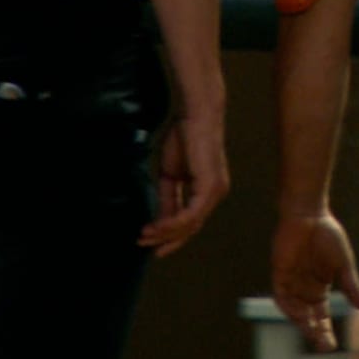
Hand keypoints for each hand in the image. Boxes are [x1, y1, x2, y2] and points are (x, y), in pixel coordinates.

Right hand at [138, 115, 229, 256]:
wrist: (194, 115)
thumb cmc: (183, 138)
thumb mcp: (170, 174)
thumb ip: (168, 198)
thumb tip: (159, 221)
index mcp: (208, 190)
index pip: (190, 220)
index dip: (170, 234)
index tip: (149, 241)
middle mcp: (216, 193)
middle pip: (191, 227)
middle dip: (166, 239)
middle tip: (143, 244)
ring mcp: (215, 191)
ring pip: (190, 224)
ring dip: (165, 233)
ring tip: (144, 235)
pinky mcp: (210, 186)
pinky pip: (191, 214)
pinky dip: (172, 223)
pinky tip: (156, 227)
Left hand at [271, 213, 358, 352]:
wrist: (309, 214)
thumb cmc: (328, 235)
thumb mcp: (343, 264)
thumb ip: (352, 286)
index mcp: (320, 288)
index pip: (322, 316)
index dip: (325, 331)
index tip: (331, 347)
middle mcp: (305, 289)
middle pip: (309, 317)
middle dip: (315, 332)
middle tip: (324, 346)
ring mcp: (292, 282)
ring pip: (295, 310)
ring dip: (303, 322)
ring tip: (313, 331)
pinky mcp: (280, 273)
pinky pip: (282, 295)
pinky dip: (289, 306)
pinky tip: (299, 314)